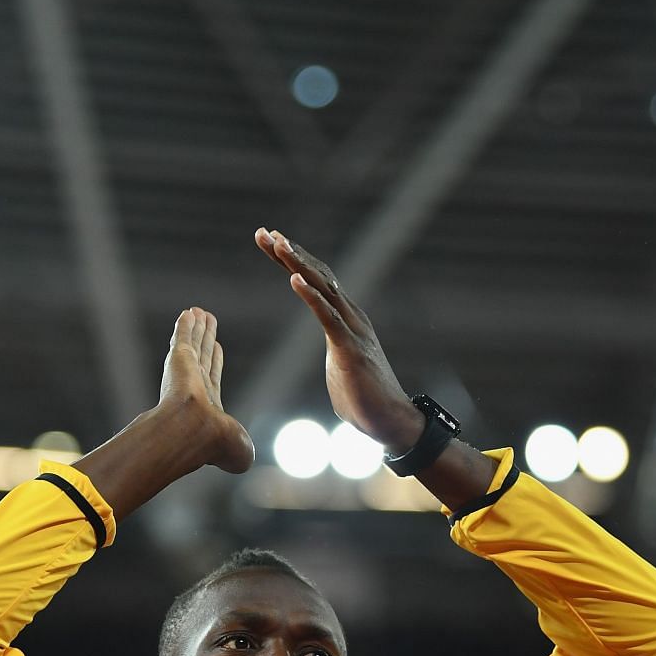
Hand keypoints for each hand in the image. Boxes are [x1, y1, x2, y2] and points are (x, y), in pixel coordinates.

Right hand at [159, 307, 254, 473]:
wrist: (194, 433)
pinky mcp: (180, 359)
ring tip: (197, 311)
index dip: (214, 362)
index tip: (216, 347)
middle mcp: (194, 388)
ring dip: (195, 327)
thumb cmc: (215, 447)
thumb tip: (241, 460)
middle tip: (206, 321)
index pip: (211, 377)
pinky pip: (185, 335)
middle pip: (201, 356)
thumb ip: (241, 452)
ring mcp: (186, 373)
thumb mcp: (238, 452)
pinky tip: (189, 312)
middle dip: (204, 340)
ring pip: (193, 343)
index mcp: (207, 407)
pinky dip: (186, 325)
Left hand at [254, 228, 422, 452]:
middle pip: (317, 275)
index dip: (293, 260)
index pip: (316, 280)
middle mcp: (352, 316)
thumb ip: (335, 355)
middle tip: (264, 232)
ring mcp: (353, 329)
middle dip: (289, 253)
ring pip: (323, 287)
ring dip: (298, 264)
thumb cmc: (364, 401)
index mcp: (346, 319)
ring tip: (277, 243)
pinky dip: (310, 296)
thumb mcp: (341, 369)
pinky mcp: (350, 348)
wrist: (391, 423)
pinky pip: (327, 316)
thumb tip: (332, 361)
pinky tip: (294, 279)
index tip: (271, 242)